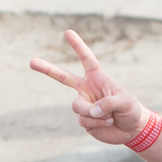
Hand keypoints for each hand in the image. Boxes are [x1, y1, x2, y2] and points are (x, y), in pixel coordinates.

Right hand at [29, 30, 150, 145]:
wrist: (130, 129)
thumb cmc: (130, 109)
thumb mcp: (124, 102)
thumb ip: (108, 103)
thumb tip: (91, 110)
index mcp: (97, 78)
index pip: (86, 59)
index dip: (77, 46)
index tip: (67, 32)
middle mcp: (87, 89)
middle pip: (62, 77)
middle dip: (46, 69)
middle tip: (31, 62)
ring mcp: (84, 105)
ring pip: (77, 107)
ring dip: (93, 114)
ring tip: (109, 117)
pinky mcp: (83, 120)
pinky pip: (83, 121)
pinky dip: (96, 123)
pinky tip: (107, 123)